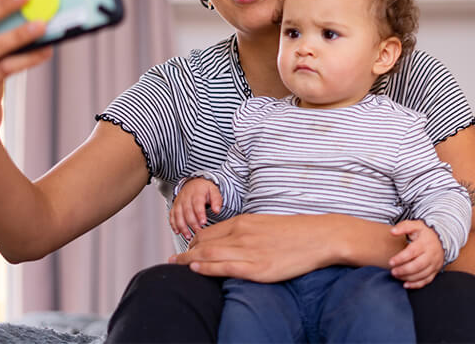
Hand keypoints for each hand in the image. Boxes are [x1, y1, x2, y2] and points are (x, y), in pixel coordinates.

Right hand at [169, 178, 221, 238]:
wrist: (193, 183)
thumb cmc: (204, 189)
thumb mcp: (213, 190)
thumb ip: (216, 200)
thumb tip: (217, 210)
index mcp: (197, 192)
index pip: (197, 203)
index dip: (199, 213)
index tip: (203, 222)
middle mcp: (186, 197)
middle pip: (187, 211)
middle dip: (192, 223)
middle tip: (198, 231)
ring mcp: (179, 202)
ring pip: (178, 214)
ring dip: (182, 226)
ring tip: (188, 236)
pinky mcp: (175, 206)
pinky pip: (171, 215)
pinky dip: (173, 224)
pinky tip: (177, 231)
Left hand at [169, 213, 340, 281]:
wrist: (318, 236)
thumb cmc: (293, 231)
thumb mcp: (264, 224)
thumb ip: (246, 230)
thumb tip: (231, 239)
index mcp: (243, 221)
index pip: (209, 232)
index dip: (193, 242)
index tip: (186, 249)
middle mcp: (241, 233)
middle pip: (204, 242)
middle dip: (186, 251)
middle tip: (174, 260)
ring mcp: (248, 250)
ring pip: (209, 254)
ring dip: (189, 260)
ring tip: (175, 267)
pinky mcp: (258, 267)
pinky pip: (225, 267)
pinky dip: (206, 268)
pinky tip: (194, 270)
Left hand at [389, 219, 444, 288]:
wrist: (441, 238)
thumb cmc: (424, 232)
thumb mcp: (414, 225)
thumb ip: (403, 227)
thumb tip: (392, 232)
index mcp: (424, 243)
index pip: (412, 252)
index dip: (401, 258)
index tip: (391, 262)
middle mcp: (431, 255)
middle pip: (418, 266)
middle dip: (404, 270)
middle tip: (393, 272)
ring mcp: (434, 264)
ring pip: (422, 274)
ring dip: (408, 278)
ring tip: (396, 276)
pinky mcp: (435, 270)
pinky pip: (427, 280)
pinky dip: (417, 284)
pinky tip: (406, 284)